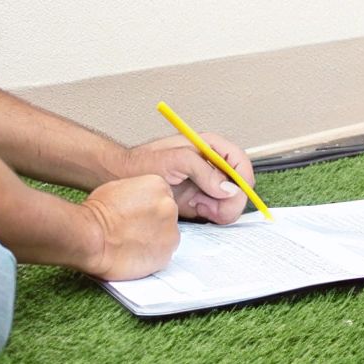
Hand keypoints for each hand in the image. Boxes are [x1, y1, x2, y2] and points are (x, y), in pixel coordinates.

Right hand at [79, 175, 179, 279]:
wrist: (91, 238)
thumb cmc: (96, 213)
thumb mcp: (119, 188)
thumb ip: (138, 195)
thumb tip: (140, 204)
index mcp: (159, 186)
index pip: (162, 198)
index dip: (147, 209)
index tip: (135, 216)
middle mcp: (170, 207)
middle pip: (167, 217)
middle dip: (153, 224)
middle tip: (131, 230)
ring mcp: (171, 232)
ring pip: (166, 237)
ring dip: (153, 241)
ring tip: (130, 243)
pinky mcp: (166, 255)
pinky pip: (162, 255)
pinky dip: (150, 257)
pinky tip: (133, 254)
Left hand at [118, 132, 254, 224]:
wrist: (120, 179)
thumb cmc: (141, 164)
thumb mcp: (174, 160)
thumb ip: (204, 171)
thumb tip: (228, 188)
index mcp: (209, 147)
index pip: (239, 160)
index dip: (243, 178)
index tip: (237, 194)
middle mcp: (211, 165)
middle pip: (239, 184)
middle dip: (232, 198)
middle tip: (215, 208)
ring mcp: (206, 184)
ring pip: (230, 201)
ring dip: (222, 209)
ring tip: (202, 208)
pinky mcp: (199, 200)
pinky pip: (218, 211)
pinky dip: (214, 215)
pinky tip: (198, 212)